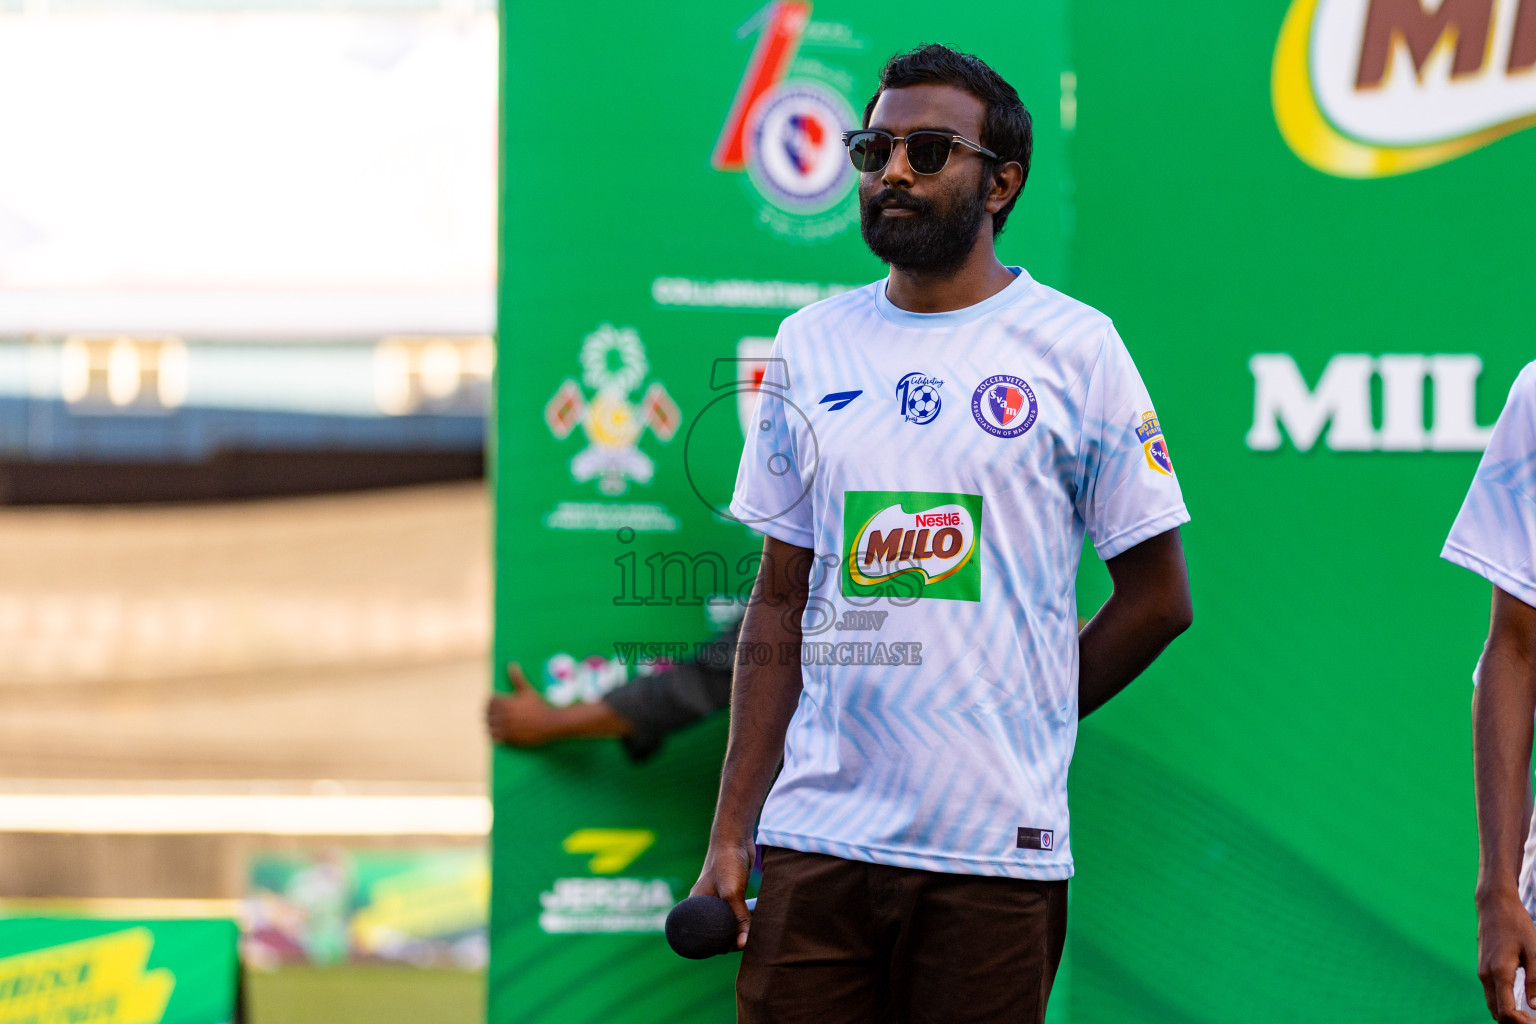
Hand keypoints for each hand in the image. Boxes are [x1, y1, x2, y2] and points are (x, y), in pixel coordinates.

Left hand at [485, 663, 563, 745]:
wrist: (550, 723)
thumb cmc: (539, 705)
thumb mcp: (527, 690)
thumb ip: (517, 678)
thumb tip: (511, 664)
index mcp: (505, 703)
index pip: (489, 701)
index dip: (491, 701)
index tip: (496, 701)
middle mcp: (503, 716)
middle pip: (487, 714)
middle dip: (490, 713)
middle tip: (496, 712)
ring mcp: (506, 729)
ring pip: (489, 727)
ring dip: (491, 724)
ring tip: (497, 722)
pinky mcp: (510, 739)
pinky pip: (495, 738)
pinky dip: (495, 735)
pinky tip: (501, 732)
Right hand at [690, 837, 754, 948]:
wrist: (735, 837)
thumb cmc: (726, 862)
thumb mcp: (732, 893)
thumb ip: (739, 918)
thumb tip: (743, 944)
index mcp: (697, 905)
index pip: (703, 934)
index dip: (716, 944)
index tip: (732, 948)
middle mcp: (706, 903)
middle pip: (718, 929)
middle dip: (731, 937)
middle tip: (747, 941)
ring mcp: (720, 898)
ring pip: (730, 921)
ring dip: (741, 927)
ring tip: (754, 933)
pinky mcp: (732, 892)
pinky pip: (738, 911)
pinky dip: (746, 917)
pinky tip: (757, 921)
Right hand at [1478, 890, 1535, 1021]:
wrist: (1494, 905)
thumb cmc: (1516, 925)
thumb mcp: (1533, 950)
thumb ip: (1535, 980)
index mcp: (1499, 973)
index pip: (1506, 1012)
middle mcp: (1486, 976)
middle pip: (1497, 1014)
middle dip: (1516, 1023)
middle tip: (1535, 1020)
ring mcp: (1482, 972)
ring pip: (1493, 1006)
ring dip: (1510, 1016)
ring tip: (1531, 1016)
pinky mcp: (1484, 969)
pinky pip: (1492, 995)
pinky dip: (1504, 1006)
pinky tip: (1521, 1003)